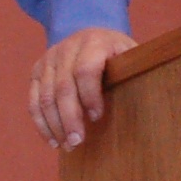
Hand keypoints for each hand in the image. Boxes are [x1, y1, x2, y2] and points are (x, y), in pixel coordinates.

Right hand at [28, 27, 136, 149]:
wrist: (93, 35)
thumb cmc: (119, 54)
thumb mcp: (131, 56)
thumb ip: (134, 73)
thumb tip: (146, 104)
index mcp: (94, 42)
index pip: (86, 69)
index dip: (90, 94)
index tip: (97, 117)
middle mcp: (67, 47)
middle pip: (63, 86)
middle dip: (69, 117)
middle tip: (77, 142)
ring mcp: (49, 58)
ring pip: (45, 96)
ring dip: (55, 125)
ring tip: (68, 146)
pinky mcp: (37, 71)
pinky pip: (34, 100)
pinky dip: (42, 123)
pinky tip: (53, 140)